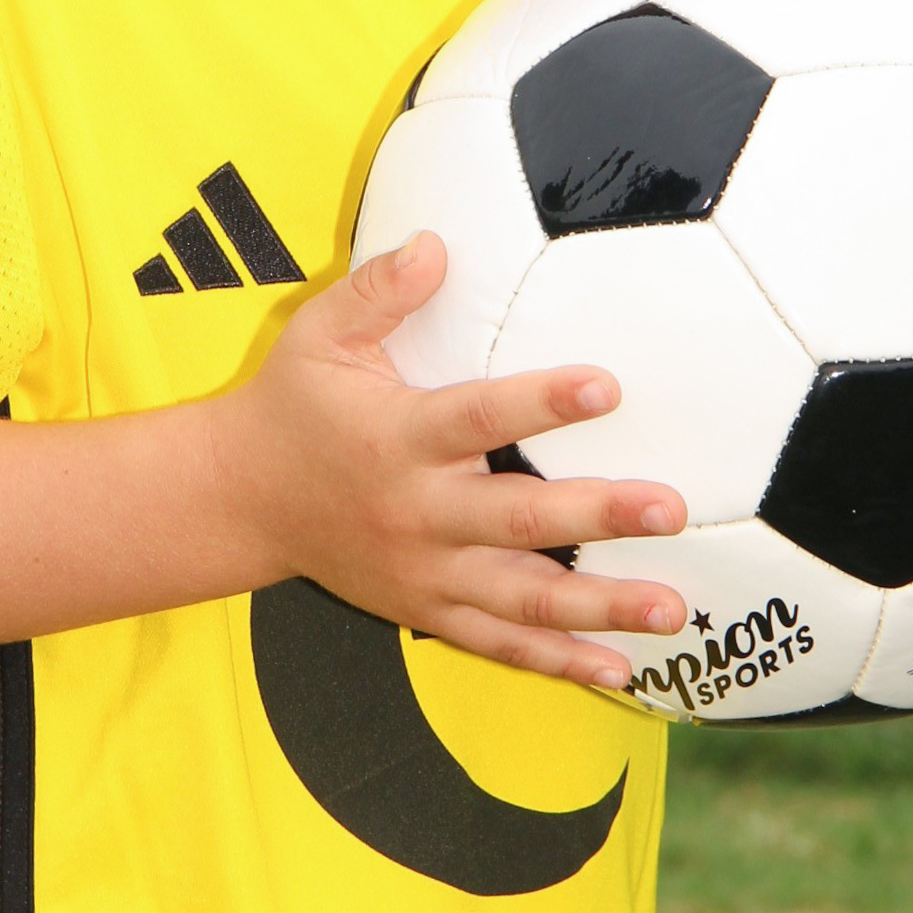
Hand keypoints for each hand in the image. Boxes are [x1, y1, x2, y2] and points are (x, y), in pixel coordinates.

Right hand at [213, 233, 688, 691]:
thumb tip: (436, 243)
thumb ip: (379, 289)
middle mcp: (416, 513)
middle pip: (517, 520)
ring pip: (521, 598)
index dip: (542, 403)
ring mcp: (424, 573)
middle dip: (598, 515)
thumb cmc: (292, 406)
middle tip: (669, 507)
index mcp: (397, 438)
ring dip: (600, 606)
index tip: (606, 386)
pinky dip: (559, 661)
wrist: (240, 500)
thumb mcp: (319, 336)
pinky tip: (622, 670)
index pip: (479, 418)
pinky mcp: (427, 610)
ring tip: (672, 605)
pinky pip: (500, 643)